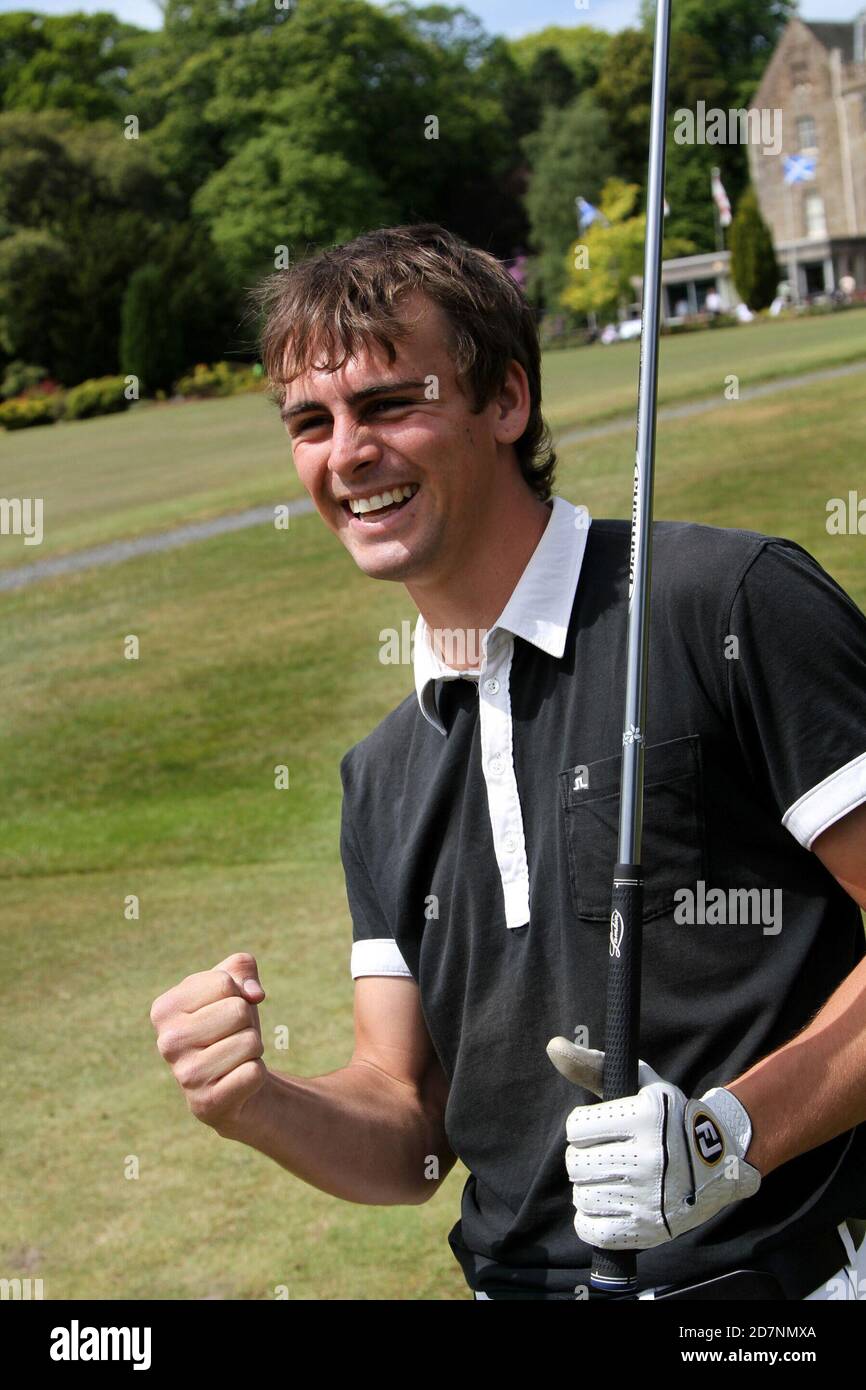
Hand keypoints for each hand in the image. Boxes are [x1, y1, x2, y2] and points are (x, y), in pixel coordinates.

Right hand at [150, 952, 267, 1132]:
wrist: (235, 1080)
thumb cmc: (230, 1026)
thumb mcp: (233, 985)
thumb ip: (242, 967)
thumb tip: (255, 995)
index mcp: (164, 1009)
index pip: (224, 982)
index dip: (237, 994)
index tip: (222, 1012)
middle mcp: (167, 1042)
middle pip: (238, 1011)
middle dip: (247, 1023)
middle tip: (231, 1039)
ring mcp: (185, 1076)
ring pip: (250, 1042)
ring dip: (252, 1049)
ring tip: (233, 1059)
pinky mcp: (206, 1104)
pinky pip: (254, 1073)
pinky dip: (256, 1075)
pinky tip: (236, 1082)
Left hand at [546, 1037, 761, 1250]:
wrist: (719, 1165)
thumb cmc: (667, 1118)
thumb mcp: (640, 1084)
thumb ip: (593, 1065)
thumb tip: (553, 1046)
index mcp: (646, 1117)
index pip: (576, 1126)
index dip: (582, 1127)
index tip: (599, 1128)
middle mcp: (650, 1158)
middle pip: (576, 1163)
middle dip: (583, 1157)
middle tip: (602, 1155)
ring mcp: (650, 1197)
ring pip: (582, 1196)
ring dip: (588, 1188)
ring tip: (609, 1179)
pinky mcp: (649, 1230)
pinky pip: (593, 1230)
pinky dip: (591, 1220)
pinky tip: (607, 1205)